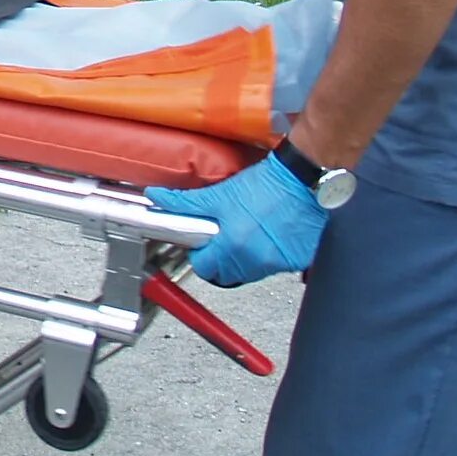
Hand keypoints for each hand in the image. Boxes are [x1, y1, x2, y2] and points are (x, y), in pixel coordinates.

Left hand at [147, 153, 327, 287]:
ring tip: (247, 232)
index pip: (204, 268)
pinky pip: (273, 268)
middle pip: (227, 274)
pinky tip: (268, 235)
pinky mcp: (296, 262)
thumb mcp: (219, 194)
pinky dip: (267, 257)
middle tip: (224, 236)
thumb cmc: (263, 185)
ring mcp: (278, 264)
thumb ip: (186, 202)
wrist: (300, 180)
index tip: (203, 243)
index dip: (200, 255)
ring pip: (250, 273)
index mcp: (233, 246)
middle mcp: (256, 261)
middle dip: (221, 259)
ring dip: (244, 258)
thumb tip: (156, 196)